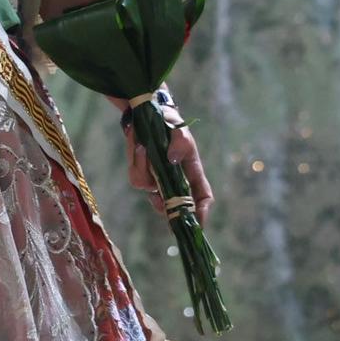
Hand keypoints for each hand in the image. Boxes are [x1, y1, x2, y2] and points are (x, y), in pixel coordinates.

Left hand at [125, 101, 214, 223]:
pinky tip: (138, 146)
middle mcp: (176, 180)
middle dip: (167, 210)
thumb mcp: (179, 129)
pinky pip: (138, 179)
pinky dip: (136, 162)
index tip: (199, 223)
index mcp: (192, 171)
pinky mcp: (143, 175)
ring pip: (151, 191)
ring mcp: (158, 180)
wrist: (147, 117)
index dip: (202, 212)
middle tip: (159, 199)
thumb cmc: (170, 124)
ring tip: (143, 145)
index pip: (202, 196)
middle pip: (176, 207)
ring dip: (145, 167)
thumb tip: (173, 159)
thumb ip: (180, 142)